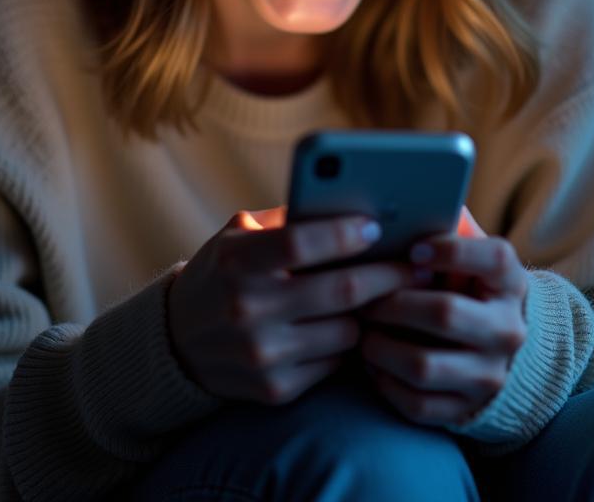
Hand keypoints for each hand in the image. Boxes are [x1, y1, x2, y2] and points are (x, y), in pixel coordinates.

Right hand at [166, 206, 423, 405]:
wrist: (177, 342)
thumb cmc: (222, 273)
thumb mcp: (238, 235)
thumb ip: (286, 220)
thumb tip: (350, 205)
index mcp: (237, 261)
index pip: (300, 243)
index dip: (344, 233)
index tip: (375, 227)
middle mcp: (247, 308)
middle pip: (341, 290)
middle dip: (388, 275)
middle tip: (415, 265)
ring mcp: (263, 353)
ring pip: (347, 331)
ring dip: (371, 312)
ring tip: (388, 295)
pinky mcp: (275, 388)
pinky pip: (335, 363)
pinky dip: (349, 343)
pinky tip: (354, 325)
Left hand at [356, 223, 528, 427]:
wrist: (502, 348)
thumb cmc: (467, 286)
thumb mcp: (470, 257)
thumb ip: (445, 230)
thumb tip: (405, 201)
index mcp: (510, 282)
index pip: (492, 258)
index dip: (450, 250)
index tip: (413, 249)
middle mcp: (508, 329)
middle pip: (444, 313)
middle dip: (393, 302)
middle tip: (365, 296)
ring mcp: (490, 375)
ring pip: (423, 365)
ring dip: (380, 345)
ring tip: (362, 328)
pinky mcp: (467, 410)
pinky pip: (417, 403)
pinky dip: (384, 382)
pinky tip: (371, 361)